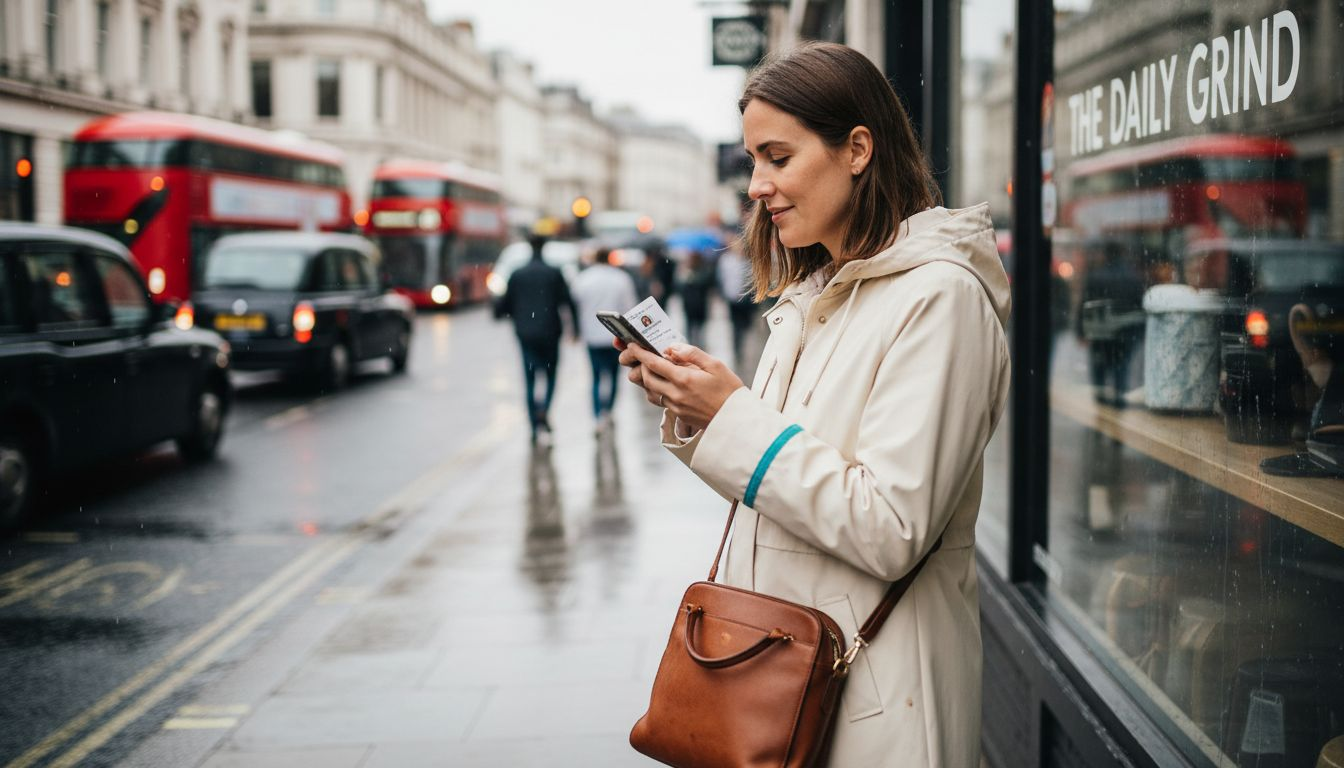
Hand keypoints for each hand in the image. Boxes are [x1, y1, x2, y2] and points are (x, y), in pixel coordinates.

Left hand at [621, 343, 743, 431]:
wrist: (737, 420)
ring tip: (653, 368)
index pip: (654, 364)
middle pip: (647, 378)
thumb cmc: (730, 390)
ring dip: (648, 379)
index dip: (640, 354)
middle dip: (642, 365)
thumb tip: (672, 348)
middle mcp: (676, 395)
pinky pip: (660, 401)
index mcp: (684, 379)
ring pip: (651, 391)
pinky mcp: (679, 415)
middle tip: (643, 355)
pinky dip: (657, 390)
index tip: (632, 346)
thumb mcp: (715, 365)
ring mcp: (676, 407)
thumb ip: (692, 354)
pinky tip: (666, 383)